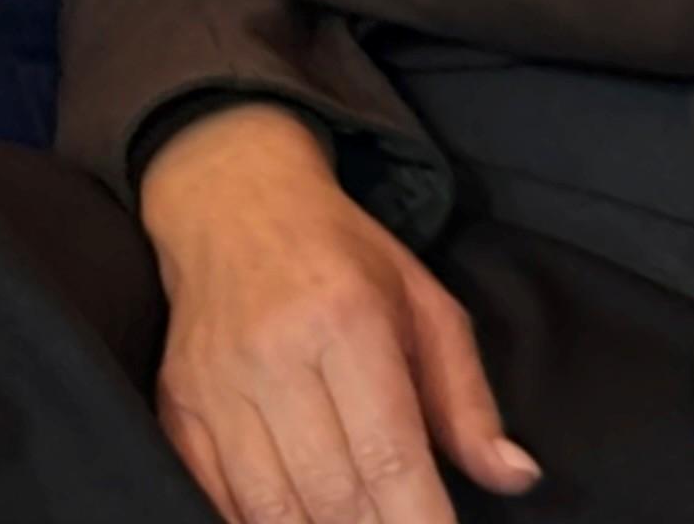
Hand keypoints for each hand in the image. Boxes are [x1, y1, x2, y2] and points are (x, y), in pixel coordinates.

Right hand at [142, 105, 539, 523]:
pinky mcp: (178, 404)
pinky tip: (299, 522)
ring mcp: (215, 383)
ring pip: (271, 506)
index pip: (387, 453)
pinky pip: (217, 497)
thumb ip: (468, 398)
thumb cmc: (340, 257)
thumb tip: (515, 477)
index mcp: (345, 320)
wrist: (229, 201)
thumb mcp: (424, 304)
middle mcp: (272, 353)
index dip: (419, 520)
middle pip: (331, 493)